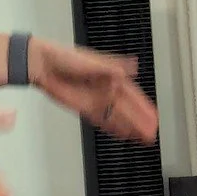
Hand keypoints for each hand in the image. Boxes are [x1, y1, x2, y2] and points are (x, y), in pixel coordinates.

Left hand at [30, 40, 158, 144]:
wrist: (42, 64)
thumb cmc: (65, 56)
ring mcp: (94, 99)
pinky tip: (122, 134)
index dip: (143, 107)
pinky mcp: (82, 107)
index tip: (154, 118)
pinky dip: (111, 127)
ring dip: (129, 127)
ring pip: (115, 116)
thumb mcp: (93, 60)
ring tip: (141, 138)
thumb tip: (132, 68)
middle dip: (139, 121)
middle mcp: (105, 89)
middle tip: (151, 133)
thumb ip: (112, 68)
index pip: (132, 95)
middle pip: (126, 108)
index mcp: (111, 76)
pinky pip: (100, 120)